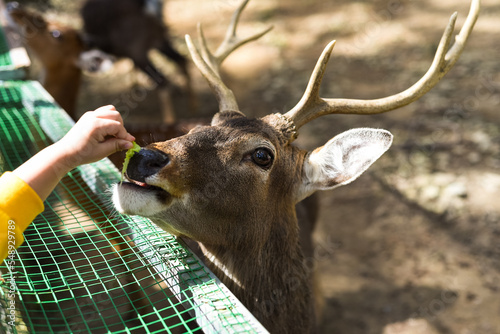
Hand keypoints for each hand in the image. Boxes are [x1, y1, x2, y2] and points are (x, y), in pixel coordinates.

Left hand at [13, 105, 134, 200]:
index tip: (129, 144)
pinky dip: (109, 119)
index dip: (124, 135)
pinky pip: (104, 112)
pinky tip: (107, 131)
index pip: (117, 126)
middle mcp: (93, 116)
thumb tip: (130, 143)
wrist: (65, 153)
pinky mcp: (88, 116)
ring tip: (113, 135)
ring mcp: (90, 115)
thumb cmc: (83, 154)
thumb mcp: (102, 151)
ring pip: (110, 111)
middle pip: (116, 115)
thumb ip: (117, 145)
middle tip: (120, 141)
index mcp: (96, 125)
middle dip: (121, 128)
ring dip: (116, 122)